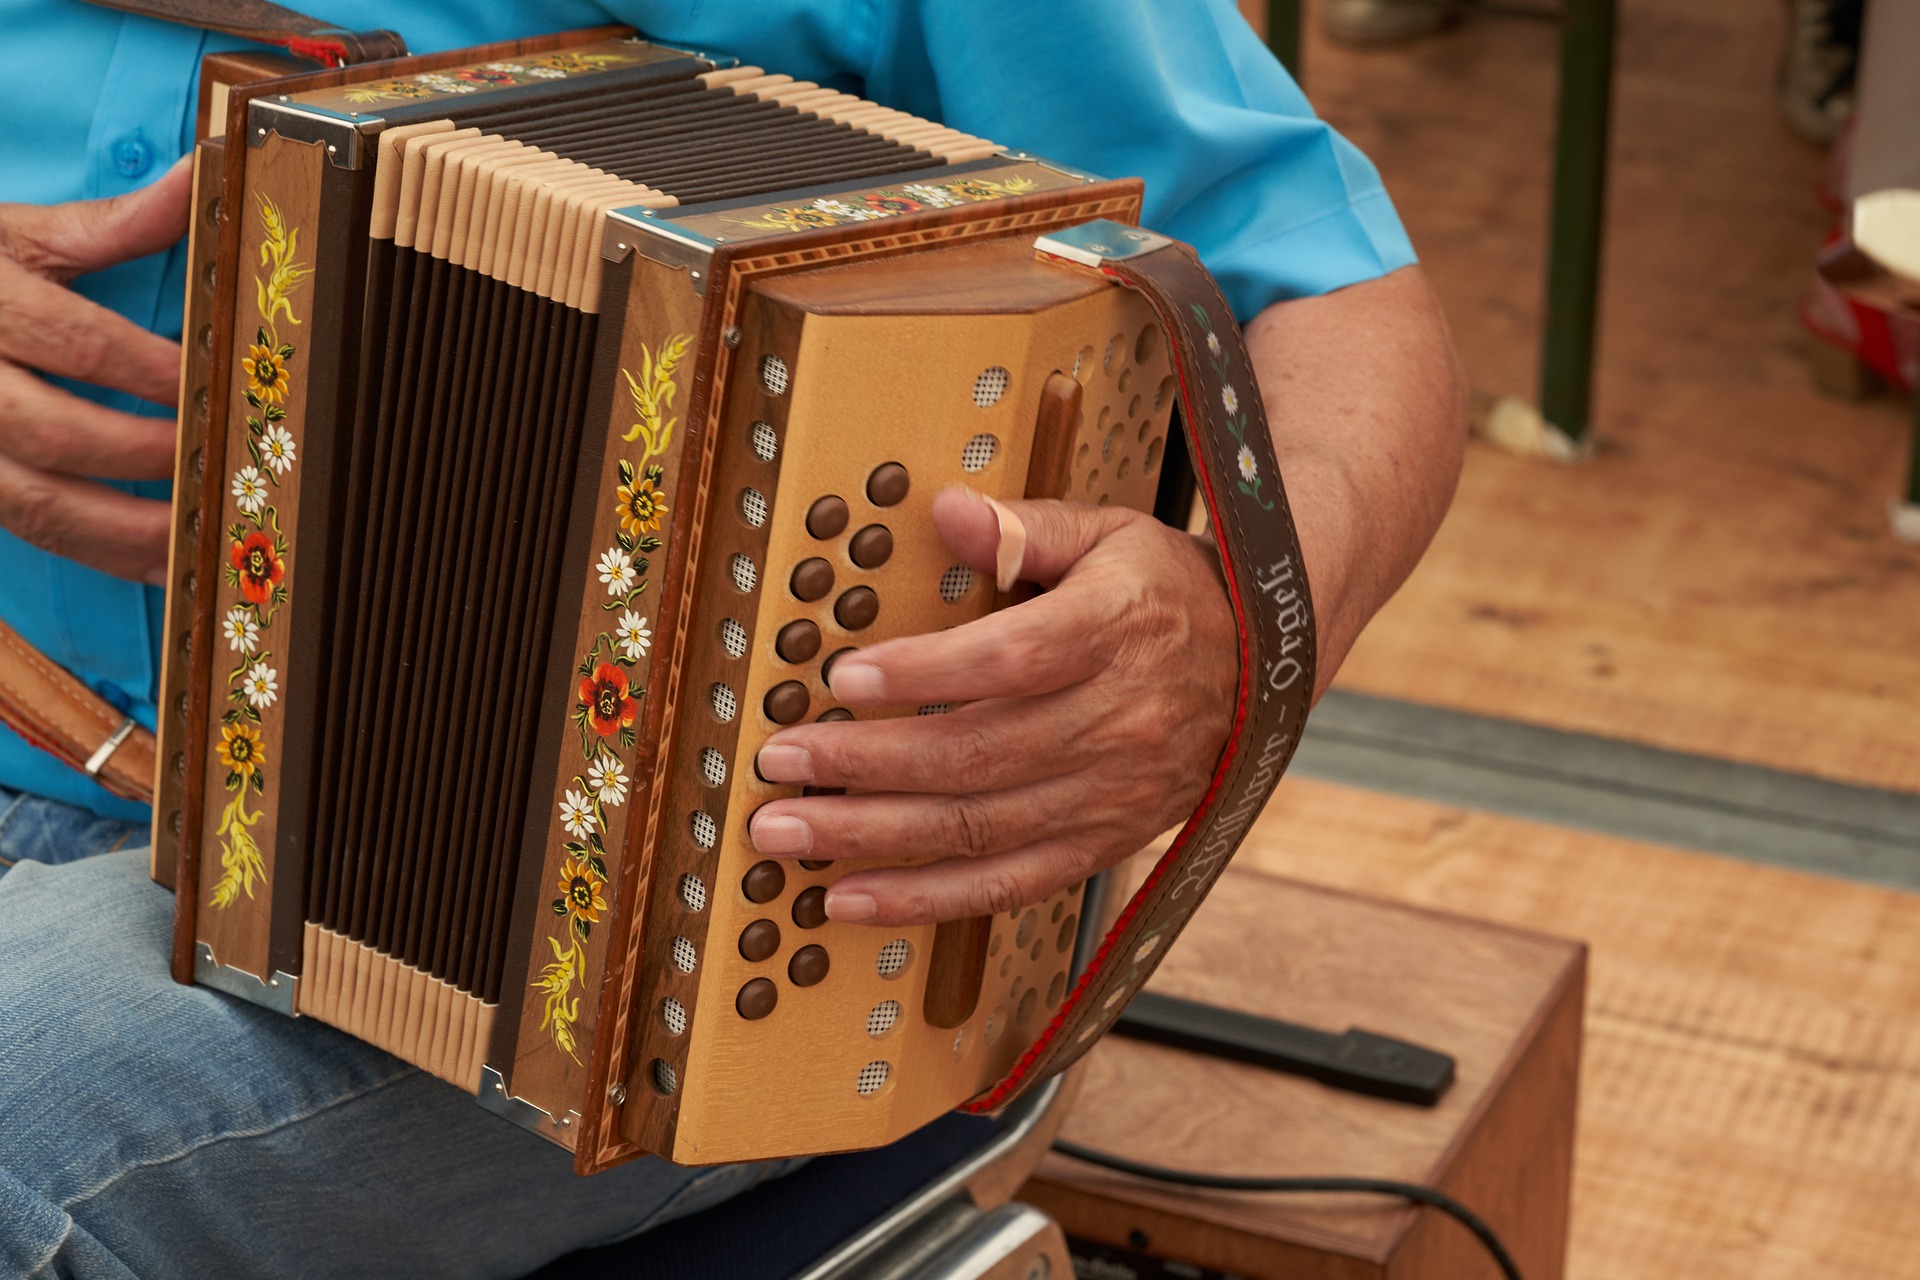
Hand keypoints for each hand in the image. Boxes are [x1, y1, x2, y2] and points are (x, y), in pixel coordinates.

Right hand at [0, 157, 192, 581]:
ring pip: (33, 503)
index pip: (72, 339)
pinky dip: (100, 554)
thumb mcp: (18, 235)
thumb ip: (110, 224)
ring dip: (125, 530)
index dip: (148, 369)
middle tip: (219, 463)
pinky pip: (29, 532)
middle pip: (50, 431)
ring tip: (204, 540)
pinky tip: (164, 566)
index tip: (213, 386)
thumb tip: (199, 179)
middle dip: (142, 454)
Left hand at [750, 485, 1237, 925]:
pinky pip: (1006, 886)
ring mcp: (1110, 796)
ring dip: (872, 837)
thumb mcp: (1108, 534)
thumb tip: (947, 511)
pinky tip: (850, 899)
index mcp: (1117, 633)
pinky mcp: (1101, 844)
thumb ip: (1025, 528)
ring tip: (784, 832)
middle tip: (779, 762)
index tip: (843, 678)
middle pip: (979, 755)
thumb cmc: (1165, 591)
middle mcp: (1118, 723)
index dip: (925, 676)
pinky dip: (923, 899)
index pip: (1012, 661)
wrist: (1258, 666)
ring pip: (979, 829)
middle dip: (865, 765)